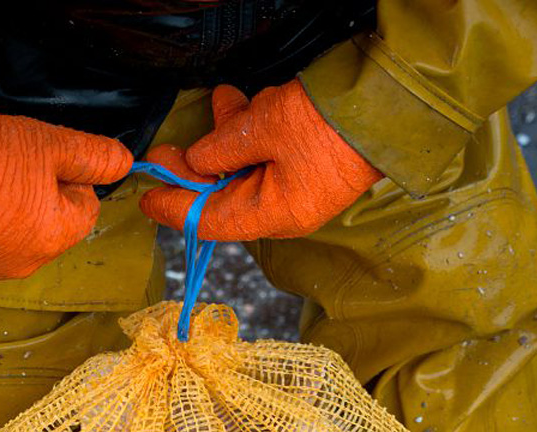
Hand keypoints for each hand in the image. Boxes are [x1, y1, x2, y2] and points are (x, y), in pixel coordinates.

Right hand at [0, 112, 132, 279]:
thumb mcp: (47, 144)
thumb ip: (91, 154)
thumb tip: (124, 162)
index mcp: (56, 237)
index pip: (86, 208)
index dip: (72, 177)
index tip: (46, 157)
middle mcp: (28, 263)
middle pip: (51, 224)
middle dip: (40, 194)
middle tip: (12, 163)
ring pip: (15, 235)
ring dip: (8, 210)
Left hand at [140, 81, 380, 241]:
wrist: (389, 105)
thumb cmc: (330, 123)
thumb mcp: (265, 127)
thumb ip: (222, 148)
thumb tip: (194, 162)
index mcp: (272, 215)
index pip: (208, 222)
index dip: (174, 208)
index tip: (147, 197)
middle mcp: (283, 213)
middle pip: (224, 199)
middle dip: (195, 172)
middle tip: (165, 152)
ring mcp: (297, 193)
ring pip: (245, 174)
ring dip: (225, 144)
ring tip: (219, 107)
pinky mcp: (308, 171)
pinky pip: (267, 161)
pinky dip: (250, 137)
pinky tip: (242, 106)